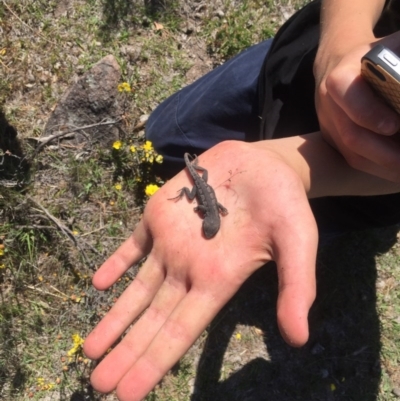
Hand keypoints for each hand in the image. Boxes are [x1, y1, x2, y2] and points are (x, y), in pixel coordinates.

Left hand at [83, 140, 317, 400]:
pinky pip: (133, 245)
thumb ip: (296, 288)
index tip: (127, 393)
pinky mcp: (160, 215)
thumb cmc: (284, 204)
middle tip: (97, 385)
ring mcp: (171, 242)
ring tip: (89, 350)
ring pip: (138, 287)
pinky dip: (115, 262)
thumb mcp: (298, 244)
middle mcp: (189, 268)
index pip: (180, 330)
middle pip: (153, 318)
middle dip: (127, 351)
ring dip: (114, 316)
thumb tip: (298, 340)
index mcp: (218, 279)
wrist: (263, 165)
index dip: (154, 360)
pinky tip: (98, 284)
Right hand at [314, 32, 399, 180]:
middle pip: (351, 135)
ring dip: (384, 166)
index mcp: (340, 77)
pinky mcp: (333, 139)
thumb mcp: (390, 47)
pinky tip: (399, 170)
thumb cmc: (373, 54)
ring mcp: (328, 126)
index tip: (393, 125)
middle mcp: (328, 104)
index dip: (368, 112)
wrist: (340, 65)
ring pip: (352, 154)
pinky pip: (354, 159)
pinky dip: (379, 168)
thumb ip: (399, 61)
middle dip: (384, 152)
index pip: (348, 95)